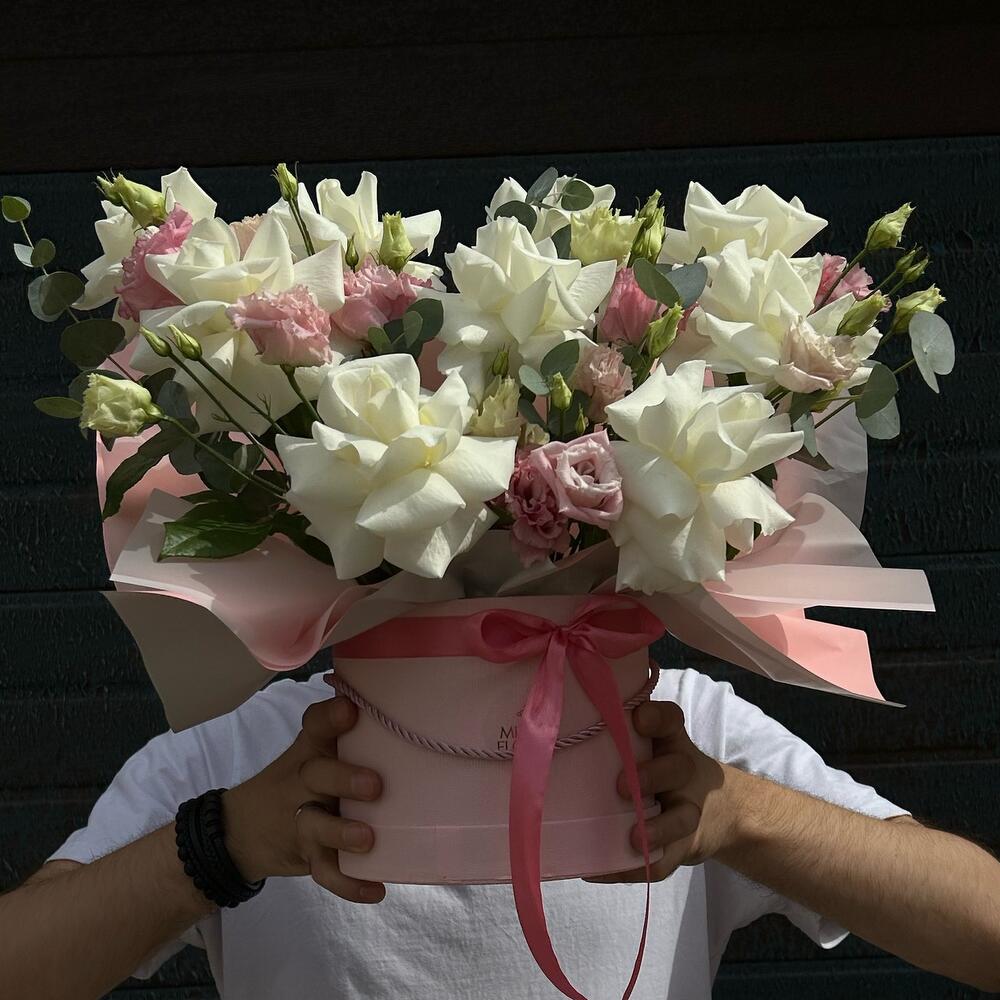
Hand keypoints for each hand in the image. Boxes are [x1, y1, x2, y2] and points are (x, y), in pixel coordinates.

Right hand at [223, 688, 386, 902]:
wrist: (243, 829)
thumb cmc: (300, 779)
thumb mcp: (314, 752)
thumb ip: (346, 732)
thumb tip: (389, 698)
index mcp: (311, 752)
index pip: (316, 726)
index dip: (331, 718)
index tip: (350, 710)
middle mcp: (304, 782)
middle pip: (318, 776)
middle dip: (344, 779)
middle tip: (374, 785)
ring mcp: (303, 822)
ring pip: (320, 828)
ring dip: (342, 833)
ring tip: (368, 839)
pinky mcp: (308, 856)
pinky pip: (327, 873)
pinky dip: (350, 884)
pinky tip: (377, 889)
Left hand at [585, 699, 736, 883]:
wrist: (716, 811)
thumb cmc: (659, 768)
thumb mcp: (649, 745)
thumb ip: (616, 734)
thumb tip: (562, 722)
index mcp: (670, 742)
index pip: (671, 720)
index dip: (657, 718)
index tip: (638, 719)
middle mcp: (683, 772)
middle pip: (678, 768)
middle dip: (652, 776)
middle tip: (621, 786)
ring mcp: (687, 810)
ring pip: (681, 818)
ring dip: (658, 829)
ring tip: (632, 838)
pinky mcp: (682, 846)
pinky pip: (664, 861)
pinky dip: (634, 868)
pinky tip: (603, 870)